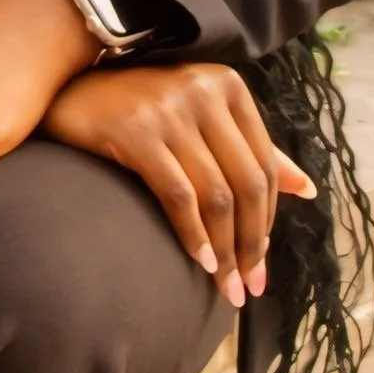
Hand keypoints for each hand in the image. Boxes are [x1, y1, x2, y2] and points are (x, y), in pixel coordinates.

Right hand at [42, 60, 314, 309]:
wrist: (66, 94)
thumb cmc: (136, 111)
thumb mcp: (199, 119)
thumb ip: (250, 149)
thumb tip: (307, 189)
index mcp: (227, 86)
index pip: (263, 164)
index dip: (268, 221)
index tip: (260, 265)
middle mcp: (204, 91)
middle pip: (246, 181)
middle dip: (251, 243)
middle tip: (249, 286)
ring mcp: (170, 109)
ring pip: (216, 193)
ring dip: (224, 249)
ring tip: (224, 285)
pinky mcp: (136, 130)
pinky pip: (178, 194)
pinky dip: (192, 234)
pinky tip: (198, 261)